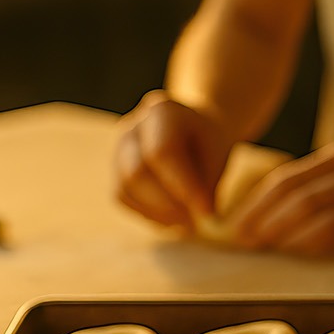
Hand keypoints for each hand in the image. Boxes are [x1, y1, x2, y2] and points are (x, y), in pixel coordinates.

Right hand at [113, 92, 232, 230]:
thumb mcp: (219, 153)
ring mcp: (117, 148)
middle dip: (168, 203)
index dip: (183, 185)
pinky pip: (122, 198)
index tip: (206, 210)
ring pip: (125, 189)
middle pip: (136, 173)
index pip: (162, 152)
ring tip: (188, 221)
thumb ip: (209, 181)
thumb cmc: (208, 142)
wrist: (191, 131)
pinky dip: (148, 214)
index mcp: (162, 111)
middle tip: (196, 219)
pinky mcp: (114, 170)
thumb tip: (203, 213)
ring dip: (158, 213)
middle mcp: (131, 127)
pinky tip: (172, 218)